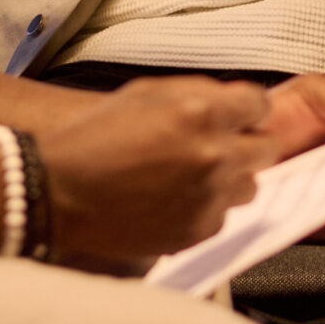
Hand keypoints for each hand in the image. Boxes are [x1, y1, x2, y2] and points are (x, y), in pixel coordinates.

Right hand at [36, 74, 324, 264]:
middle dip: (247, 143)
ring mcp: (208, 197)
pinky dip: (207, 208)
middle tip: (218, 146)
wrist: (57, 192)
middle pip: (267, 148)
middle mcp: (213, 155)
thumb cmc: (95, 137)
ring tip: (191, 175)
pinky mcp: (197, 231)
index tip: (238, 117)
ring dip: (230, 178)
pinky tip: (174, 200)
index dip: (248, 111)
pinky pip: (223, 216)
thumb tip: (234, 101)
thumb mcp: (146, 91)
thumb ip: (199, 93)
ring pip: (250, 186)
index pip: (261, 107)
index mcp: (202, 112)